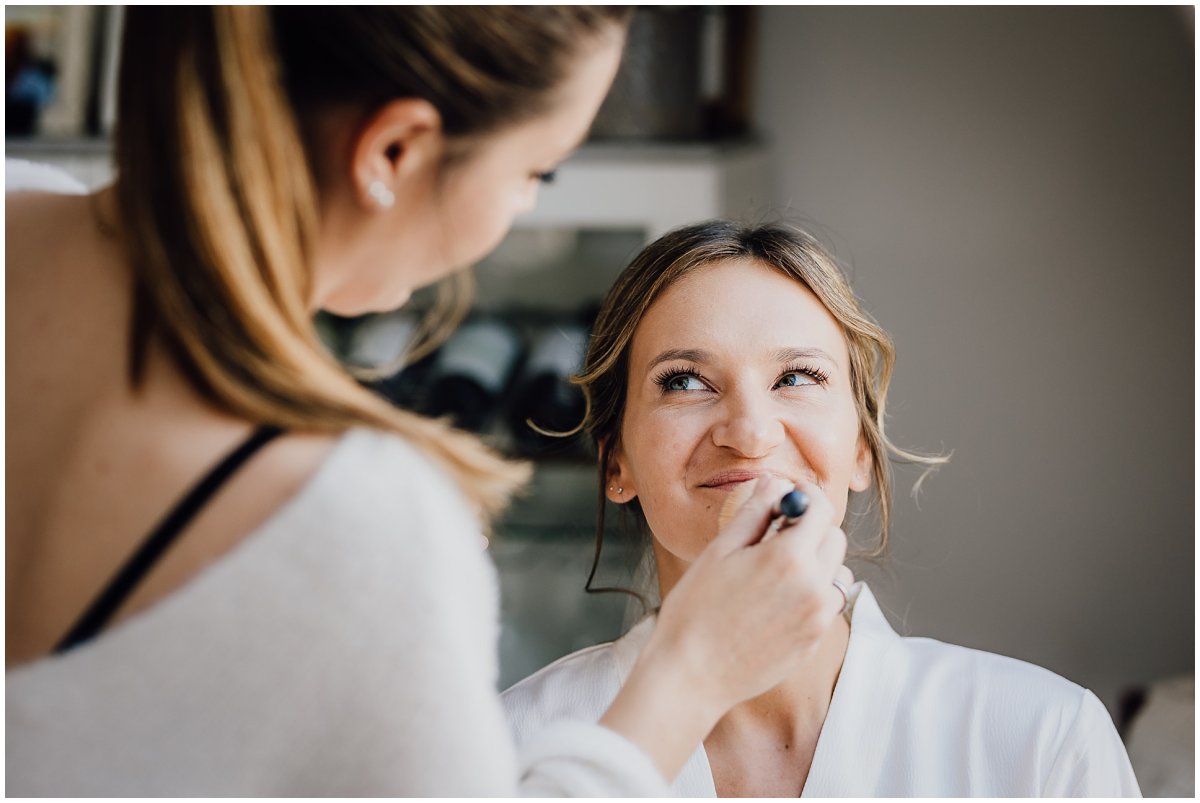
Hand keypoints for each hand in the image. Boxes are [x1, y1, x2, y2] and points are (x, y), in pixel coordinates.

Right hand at [599, 476, 848, 779]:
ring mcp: (818, 618)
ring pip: (837, 573)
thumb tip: (776, 483)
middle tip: (774, 534)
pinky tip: (776, 600)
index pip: (820, 509)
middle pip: (834, 538)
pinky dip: (812, 592)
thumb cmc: (695, 611)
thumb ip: (754, 512)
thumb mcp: (720, 551)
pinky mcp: (815, 641)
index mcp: (789, 558)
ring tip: (776, 571)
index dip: (805, 496)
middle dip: (810, 528)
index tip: (788, 497)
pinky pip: (827, 603)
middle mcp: (814, 587)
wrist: (692, 674)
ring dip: (817, 562)